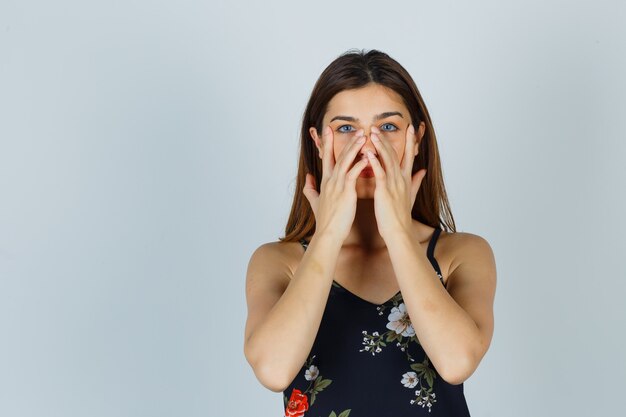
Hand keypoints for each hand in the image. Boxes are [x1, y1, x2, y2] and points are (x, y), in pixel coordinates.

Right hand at [303, 125, 370, 241]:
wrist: (328, 234)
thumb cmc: (325, 221)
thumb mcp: (314, 202)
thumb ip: (310, 189)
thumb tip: (307, 178)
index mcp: (325, 182)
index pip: (327, 158)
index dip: (327, 143)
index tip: (328, 130)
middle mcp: (330, 181)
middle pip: (337, 156)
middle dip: (346, 141)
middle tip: (355, 129)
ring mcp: (337, 186)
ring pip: (345, 161)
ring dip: (354, 148)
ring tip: (363, 137)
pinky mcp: (345, 193)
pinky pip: (353, 174)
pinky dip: (359, 165)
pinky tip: (367, 157)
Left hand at [366, 123, 426, 238]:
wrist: (399, 232)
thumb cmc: (400, 217)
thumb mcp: (411, 197)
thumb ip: (416, 182)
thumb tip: (422, 172)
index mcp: (406, 180)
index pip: (409, 156)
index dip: (410, 141)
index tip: (411, 127)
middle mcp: (401, 179)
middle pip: (396, 154)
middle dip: (387, 139)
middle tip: (378, 127)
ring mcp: (393, 184)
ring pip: (388, 160)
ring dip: (380, 145)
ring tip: (373, 133)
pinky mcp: (385, 191)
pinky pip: (380, 172)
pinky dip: (375, 161)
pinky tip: (369, 152)